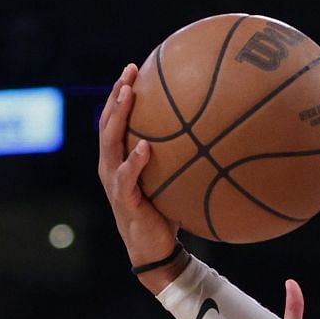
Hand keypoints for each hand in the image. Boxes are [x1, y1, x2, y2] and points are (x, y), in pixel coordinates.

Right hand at [96, 63, 184, 289]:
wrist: (155, 250)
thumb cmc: (165, 213)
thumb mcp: (171, 180)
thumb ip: (179, 158)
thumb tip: (212, 134)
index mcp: (119, 159)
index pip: (115, 120)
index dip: (119, 93)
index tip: (133, 68)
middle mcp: (111, 167)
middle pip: (108, 123)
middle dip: (117, 95)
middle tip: (129, 71)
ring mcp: (115, 183)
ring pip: (110, 144)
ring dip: (118, 118)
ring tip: (128, 95)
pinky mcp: (124, 200)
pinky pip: (127, 177)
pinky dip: (135, 161)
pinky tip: (145, 146)